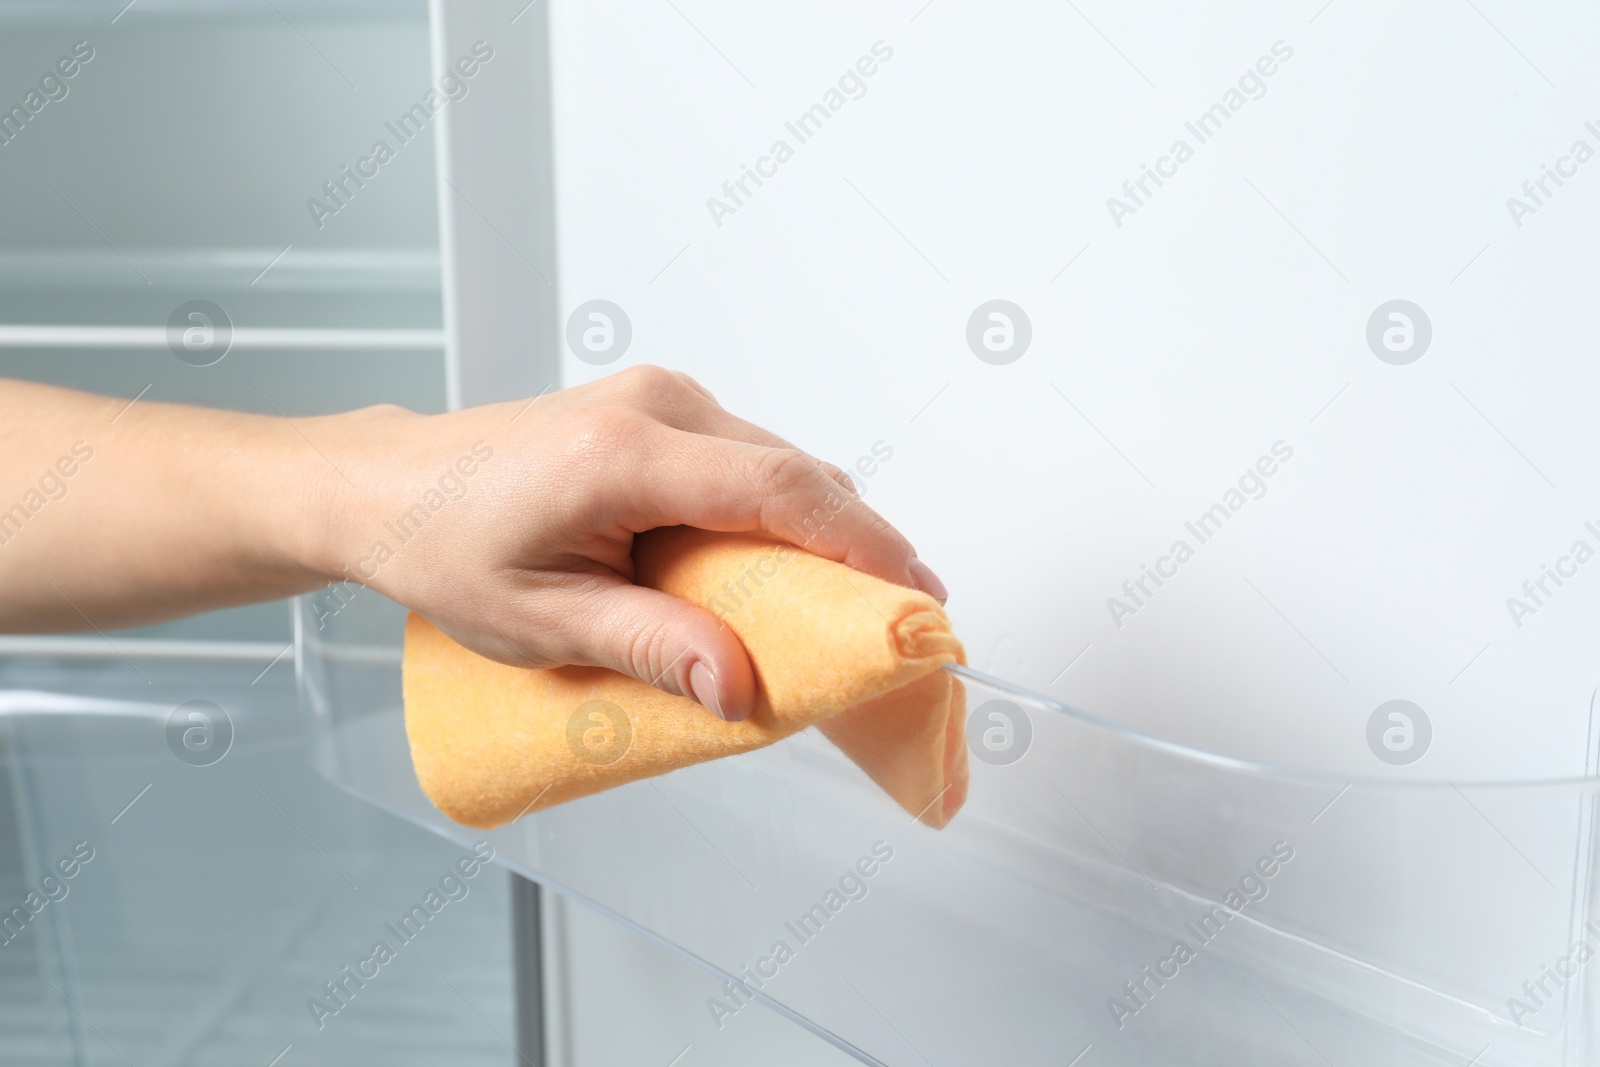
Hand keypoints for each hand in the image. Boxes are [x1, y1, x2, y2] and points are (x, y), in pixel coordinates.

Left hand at [316, 366, 945, 721]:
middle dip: (857, 545)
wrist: (387, 488)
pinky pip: (746, 458)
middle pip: (795, 472)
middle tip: (894, 620)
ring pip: (778, 463)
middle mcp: (656, 404)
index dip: (863, 543)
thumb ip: (649, 646)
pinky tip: (780, 567)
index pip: (780, 490)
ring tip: (844, 606)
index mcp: (626, 452)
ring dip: (820, 529)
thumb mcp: (541, 621)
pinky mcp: (659, 409)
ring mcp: (660, 398)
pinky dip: (778, 512)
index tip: (916, 594)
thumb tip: (741, 686)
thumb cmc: (446, 547)